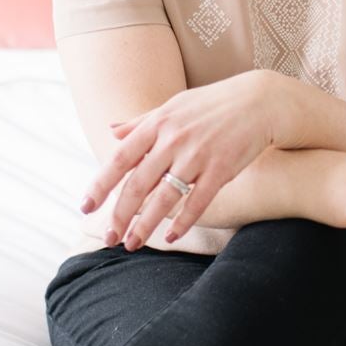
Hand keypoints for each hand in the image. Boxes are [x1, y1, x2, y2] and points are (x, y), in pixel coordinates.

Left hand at [83, 71, 284, 249]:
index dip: (101, 184)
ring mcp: (198, 154)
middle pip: (138, 183)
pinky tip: (171, 236)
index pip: (120, 158)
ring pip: (164, 197)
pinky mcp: (221, 168)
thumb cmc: (213, 104)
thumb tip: (112, 130)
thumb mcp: (174, 106)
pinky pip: (197, 201)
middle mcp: (173, 139)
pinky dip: (183, 221)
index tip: (86, 206)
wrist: (260, 101)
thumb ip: (142, 121)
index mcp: (158, 123)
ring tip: (132, 243)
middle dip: (119, 214)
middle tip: (109, 237)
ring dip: (145, 225)